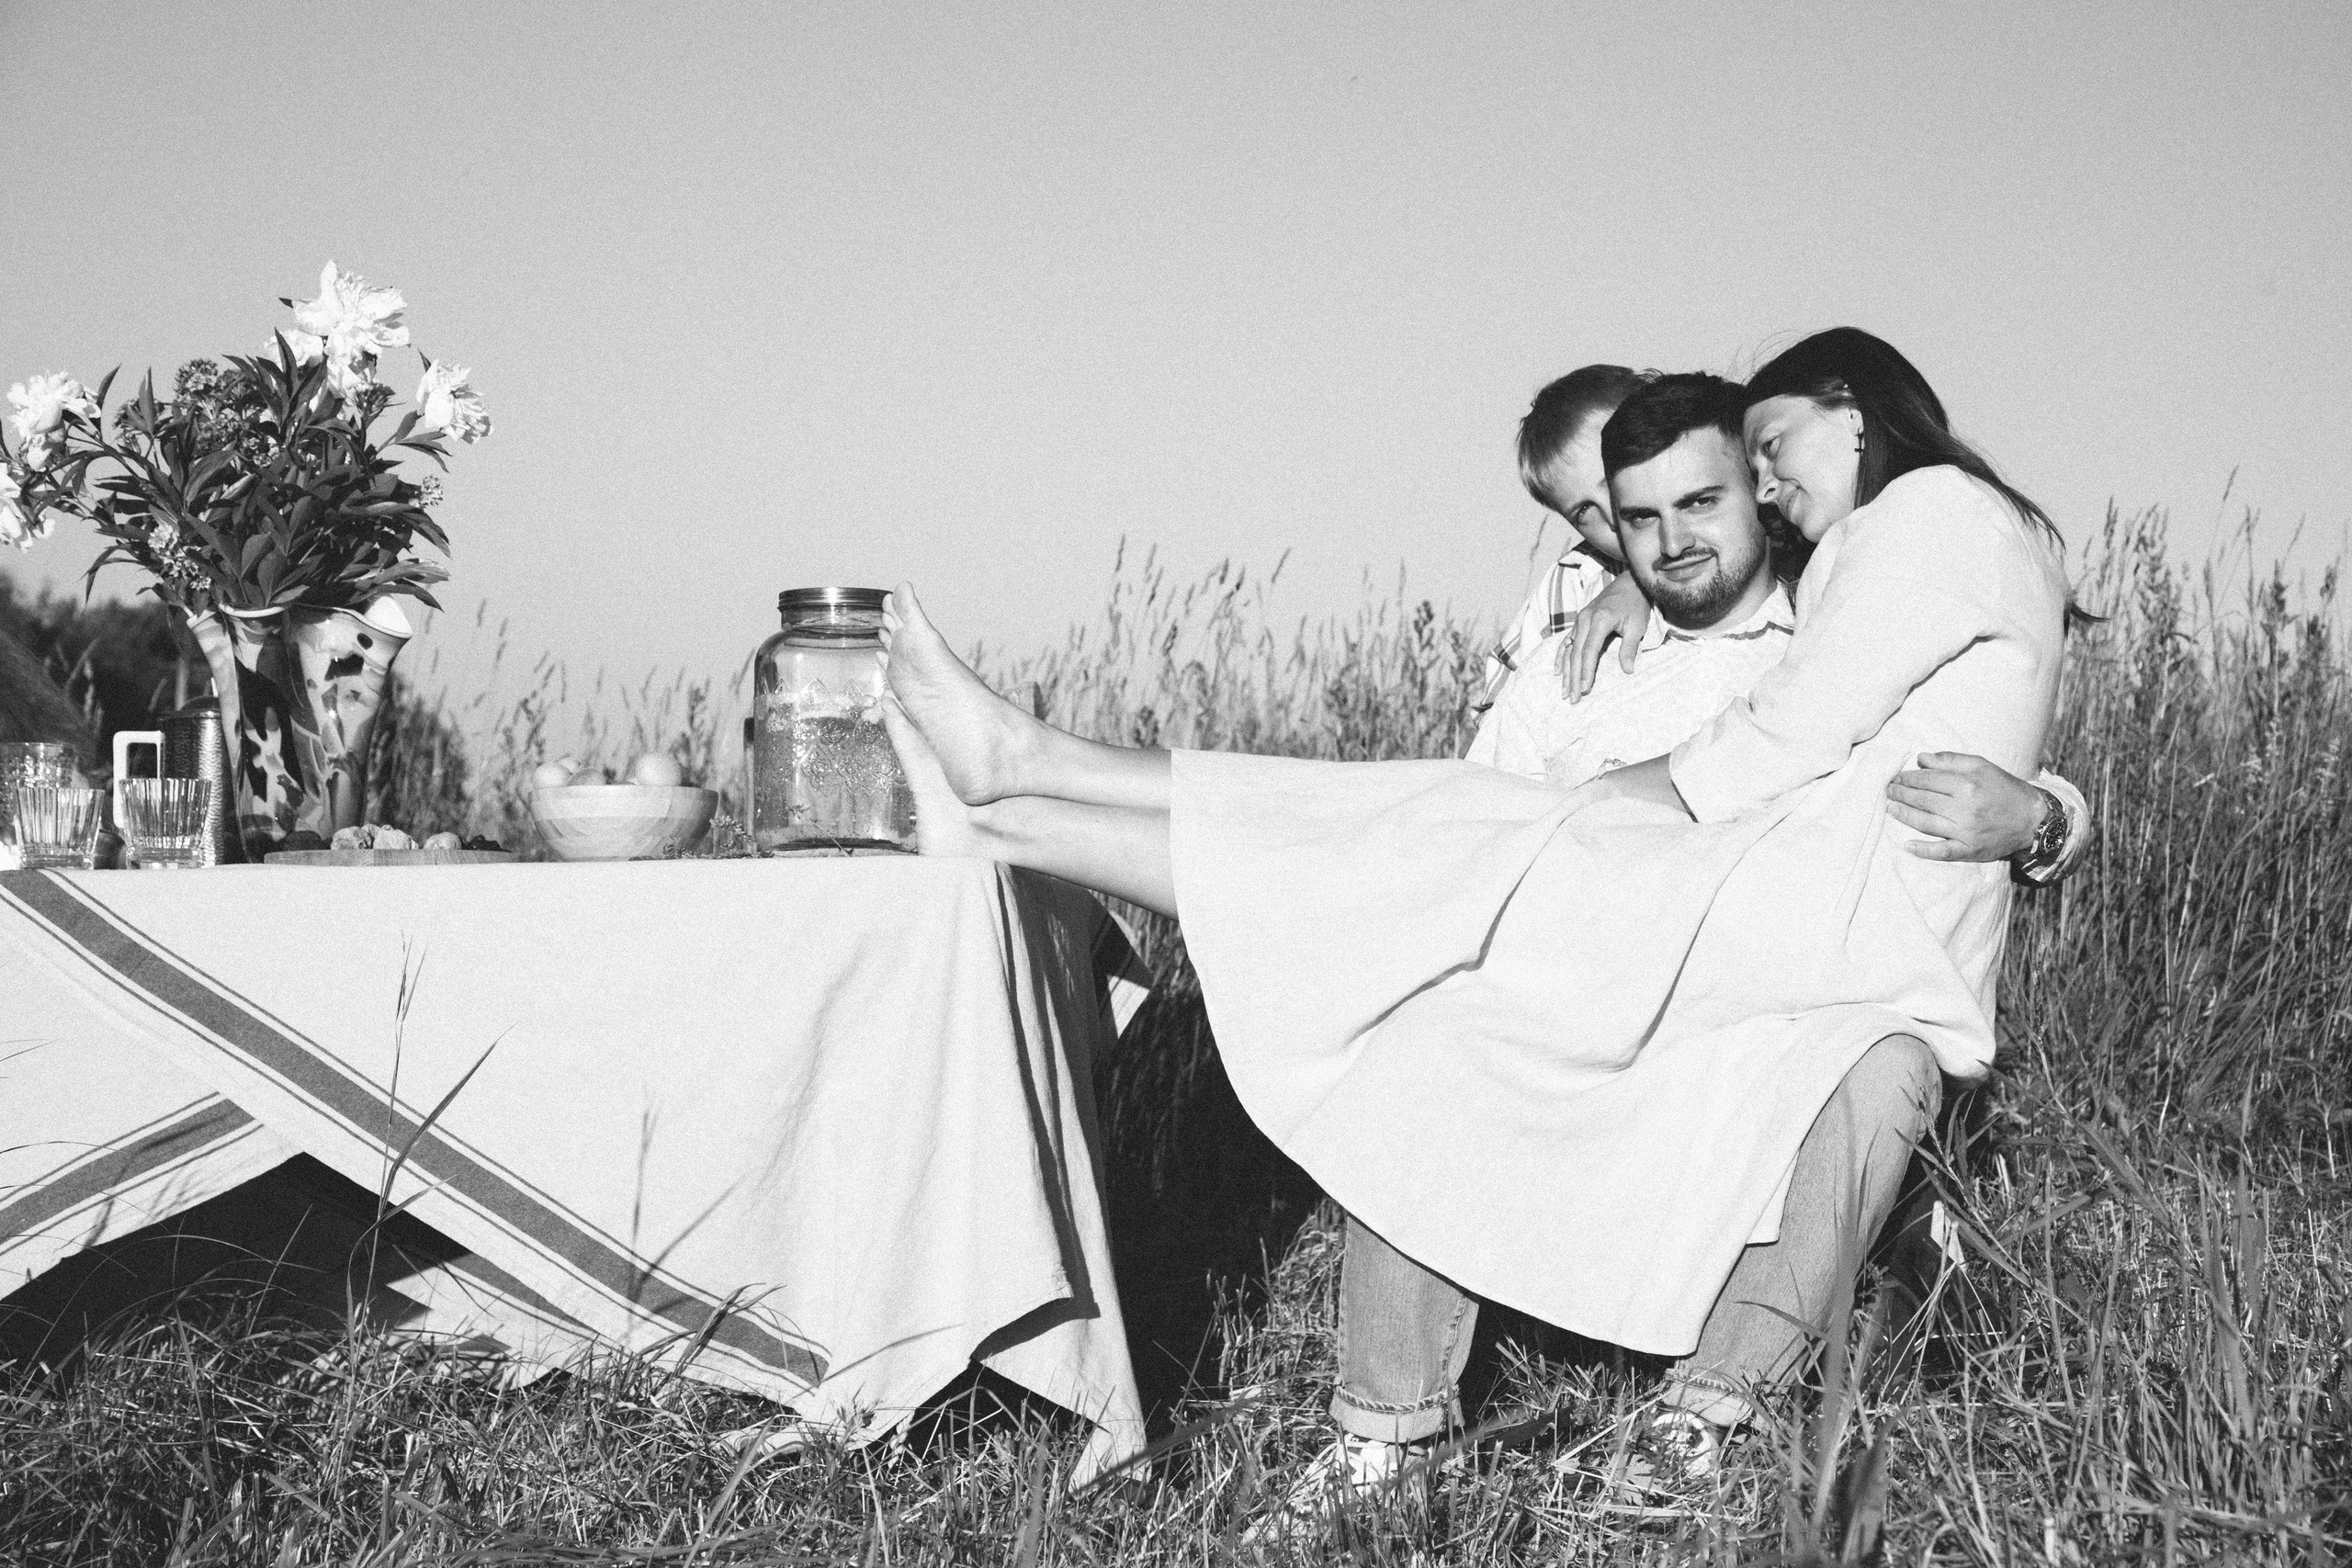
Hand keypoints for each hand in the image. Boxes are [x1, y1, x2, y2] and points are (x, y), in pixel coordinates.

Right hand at [1556, 572, 1651, 702]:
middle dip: (1573, 678)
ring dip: (1566, 672)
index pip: (1589, 651)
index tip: (1585, 689)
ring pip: (1569, 650)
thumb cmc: (1636, 605)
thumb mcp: (1638, 626)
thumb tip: (1628, 671)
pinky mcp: (1579, 622)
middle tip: (1572, 698)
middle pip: (1575, 654)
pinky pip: (1566, 642)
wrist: (1629, 584)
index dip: (1586, 671)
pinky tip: (1557, 672)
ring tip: (1564, 692)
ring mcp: (1579, 620)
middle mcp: (1584, 620)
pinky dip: (1561, 657)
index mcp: (1599, 620)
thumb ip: (1630, 648)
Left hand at [1886, 752, 2052, 861]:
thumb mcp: (1982, 766)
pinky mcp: (1970, 850)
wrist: (2033, 819)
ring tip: (1889, 807)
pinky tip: (1906, 845)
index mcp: (1967, 785)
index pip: (1927, 781)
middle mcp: (1965, 809)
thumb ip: (1951, 760)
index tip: (1896, 777)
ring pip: (1926, 823)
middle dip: (1901, 794)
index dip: (1908, 778)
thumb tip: (1920, 759)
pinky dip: (1923, 850)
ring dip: (1904, 815)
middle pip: (1923, 801)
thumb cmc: (2005, 789)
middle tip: (1887, 790)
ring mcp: (1966, 832)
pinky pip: (1943, 851)